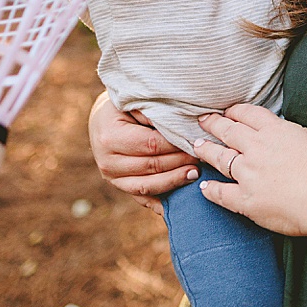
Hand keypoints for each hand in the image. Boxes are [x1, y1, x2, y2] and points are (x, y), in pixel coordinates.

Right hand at [88, 91, 196, 212]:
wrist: (103, 122)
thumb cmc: (124, 108)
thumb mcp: (136, 104)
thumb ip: (156, 115)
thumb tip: (183, 127)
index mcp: (110, 137)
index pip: (151, 145)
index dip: (175, 145)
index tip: (196, 142)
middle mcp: (107, 162)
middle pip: (152, 166)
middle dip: (180, 162)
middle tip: (203, 157)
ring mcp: (112, 178)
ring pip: (148, 186)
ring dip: (175, 182)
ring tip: (196, 174)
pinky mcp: (120, 187)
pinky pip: (143, 198)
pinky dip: (162, 202)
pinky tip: (180, 201)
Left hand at [191, 104, 306, 236]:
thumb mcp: (306, 136)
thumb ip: (286, 134)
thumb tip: (276, 135)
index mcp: (275, 130)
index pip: (247, 114)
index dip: (234, 112)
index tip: (228, 112)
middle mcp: (257, 148)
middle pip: (228, 131)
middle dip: (213, 124)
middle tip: (203, 120)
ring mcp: (249, 174)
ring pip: (220, 158)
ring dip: (206, 150)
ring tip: (197, 146)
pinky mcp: (247, 199)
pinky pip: (221, 193)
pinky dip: (211, 189)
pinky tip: (204, 187)